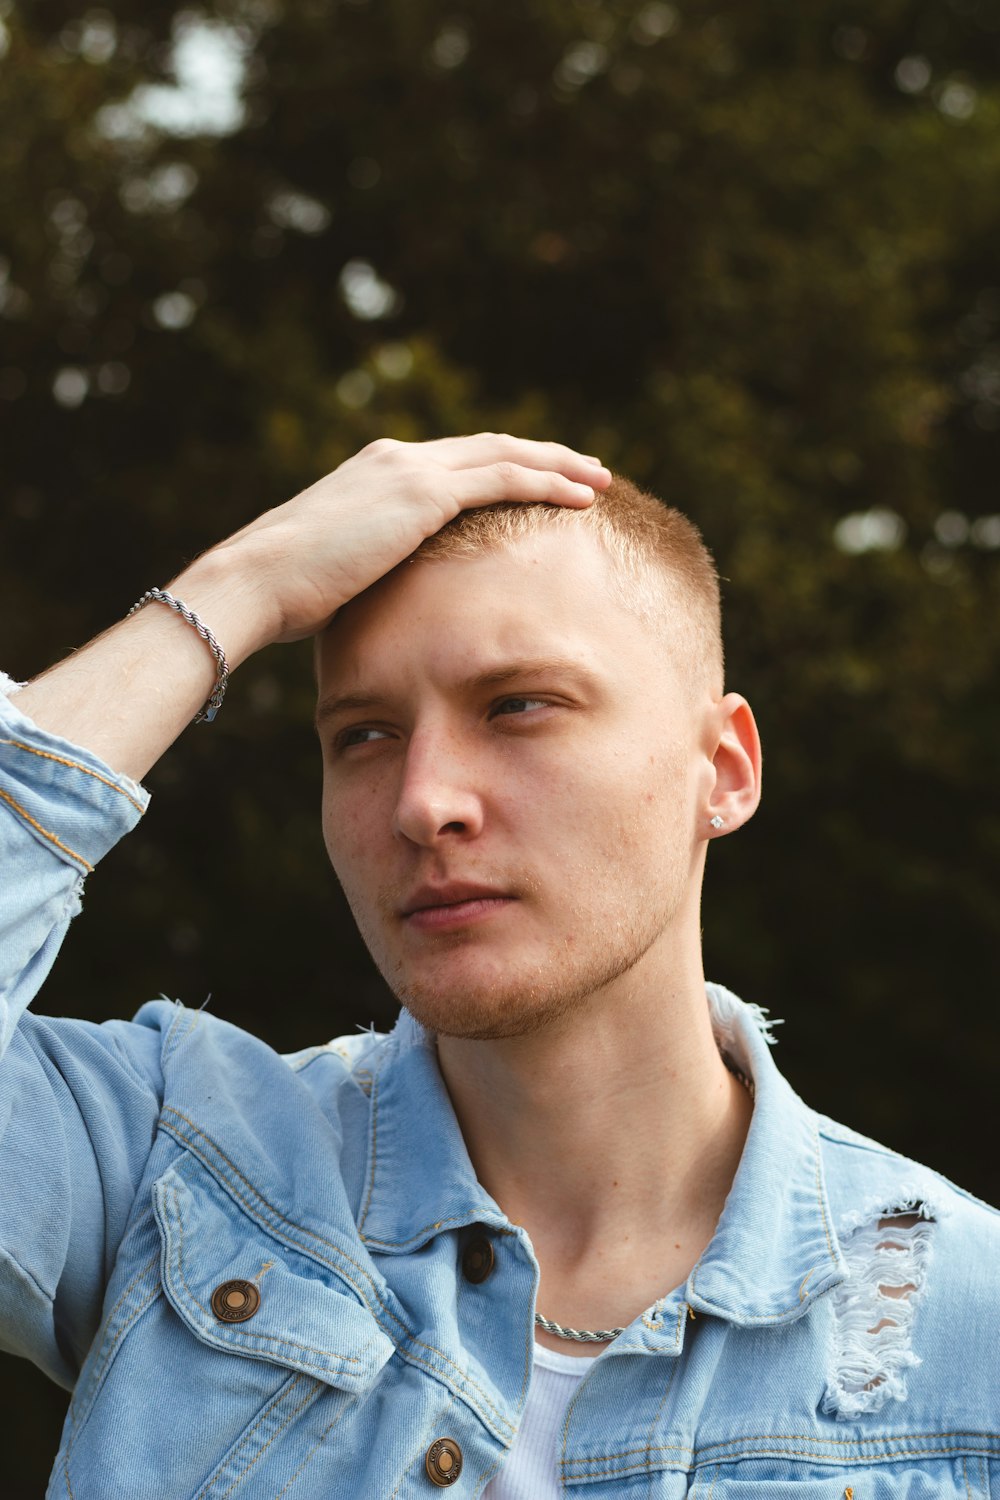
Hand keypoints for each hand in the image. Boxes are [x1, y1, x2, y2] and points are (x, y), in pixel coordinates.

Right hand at [205, 433, 610, 648]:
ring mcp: (410, 470)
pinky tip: (581, 495)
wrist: (257, 581)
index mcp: (377, 475)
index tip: (537, 480)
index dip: (502, 468)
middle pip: (489, 448)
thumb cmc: (286, 595)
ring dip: (558, 464)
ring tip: (598, 478)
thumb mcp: (340, 575)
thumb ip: (373, 571)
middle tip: (584, 469)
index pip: (456, 463)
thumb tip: (389, 604)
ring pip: (506, 455)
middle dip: (541, 456)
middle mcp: (397, 459)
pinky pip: (503, 478)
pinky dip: (547, 481)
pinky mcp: (422, 493)